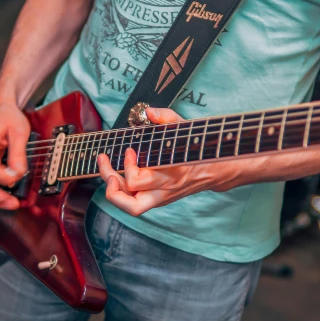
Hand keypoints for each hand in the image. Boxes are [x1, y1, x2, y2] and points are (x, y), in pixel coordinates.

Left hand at [96, 108, 236, 215]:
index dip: (127, 166)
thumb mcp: (184, 127)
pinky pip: (135, 202)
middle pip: (130, 204)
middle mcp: (164, 191)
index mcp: (170, 174)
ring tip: (108, 173)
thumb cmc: (197, 147)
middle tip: (105, 165)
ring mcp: (161, 198)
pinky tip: (118, 176)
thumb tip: (149, 112)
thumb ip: (166, 117)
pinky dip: (122, 192)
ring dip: (113, 193)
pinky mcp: (158, 199)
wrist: (214, 169)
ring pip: (131, 208)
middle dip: (110, 185)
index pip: (138, 180)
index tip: (129, 150)